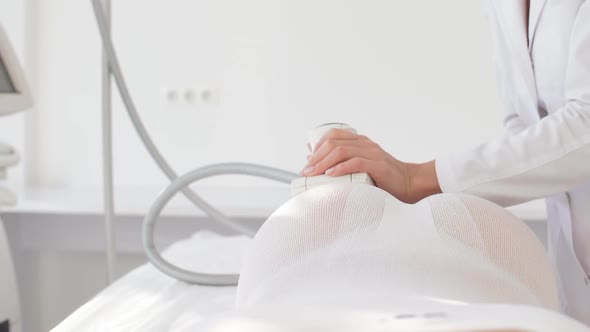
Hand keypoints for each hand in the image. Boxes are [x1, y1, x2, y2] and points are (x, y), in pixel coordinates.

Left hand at [300, 129, 440, 203]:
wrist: (409, 184)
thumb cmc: (383, 179)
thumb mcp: (359, 167)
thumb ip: (341, 162)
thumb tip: (312, 157)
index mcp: (360, 141)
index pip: (332, 135)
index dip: (317, 146)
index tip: (307, 162)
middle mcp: (365, 143)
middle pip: (333, 143)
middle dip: (316, 157)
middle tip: (306, 171)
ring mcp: (372, 152)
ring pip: (341, 151)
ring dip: (323, 163)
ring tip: (314, 174)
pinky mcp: (378, 165)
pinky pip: (356, 162)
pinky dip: (340, 168)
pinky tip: (331, 174)